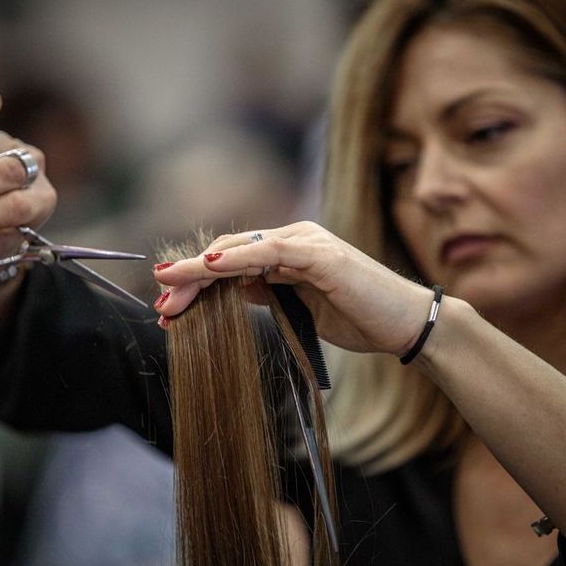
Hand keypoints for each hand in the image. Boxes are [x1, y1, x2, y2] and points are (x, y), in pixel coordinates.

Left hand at [152, 221, 436, 354]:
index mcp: (288, 253)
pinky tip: (210, 266)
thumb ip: (267, 294)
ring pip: (241, 250)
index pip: (231, 263)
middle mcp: (294, 240)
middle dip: (188, 277)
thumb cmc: (360, 318)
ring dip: (200, 268)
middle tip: (158, 302)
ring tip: (167, 283)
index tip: (168, 306)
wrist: (406, 324)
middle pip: (227, 254)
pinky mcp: (322, 255)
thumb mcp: (300, 309)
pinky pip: (272, 252)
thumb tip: (228, 292)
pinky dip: (240, 258)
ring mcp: (308, 244)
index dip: (196, 281)